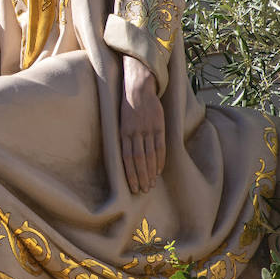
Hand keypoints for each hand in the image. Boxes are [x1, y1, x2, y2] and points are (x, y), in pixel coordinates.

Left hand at [120, 55, 164, 193]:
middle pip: (138, 160)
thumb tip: (123, 155)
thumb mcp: (120, 121)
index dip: (129, 173)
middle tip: (142, 191)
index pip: (126, 158)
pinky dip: (159, 160)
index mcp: (123, 132)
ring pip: (149, 155)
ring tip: (150, 185)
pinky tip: (158, 171)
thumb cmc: (126, 106)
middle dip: (140, 177)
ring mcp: (148, 129)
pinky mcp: (158, 126)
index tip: (132, 187)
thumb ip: (123, 137)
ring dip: (150, 172)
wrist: (138, 87)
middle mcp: (135, 132)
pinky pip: (160, 146)